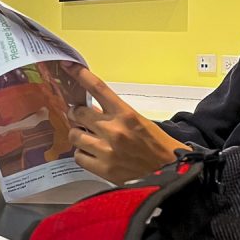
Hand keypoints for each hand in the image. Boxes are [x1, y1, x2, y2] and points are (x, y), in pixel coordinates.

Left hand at [64, 63, 187, 183]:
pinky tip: (92, 154)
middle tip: (79, 117)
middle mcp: (114, 130)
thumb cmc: (158, 147)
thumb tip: (93, 112)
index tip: (68, 66)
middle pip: (78, 113)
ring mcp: (106, 150)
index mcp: (126, 114)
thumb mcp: (140, 122)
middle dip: (76, 114)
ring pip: (75, 135)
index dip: (79, 75)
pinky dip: (82, 154)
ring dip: (78, 134)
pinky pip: (78, 156)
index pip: (98, 88)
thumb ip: (116, 115)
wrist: (171, 172)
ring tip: (87, 138)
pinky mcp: (103, 169)